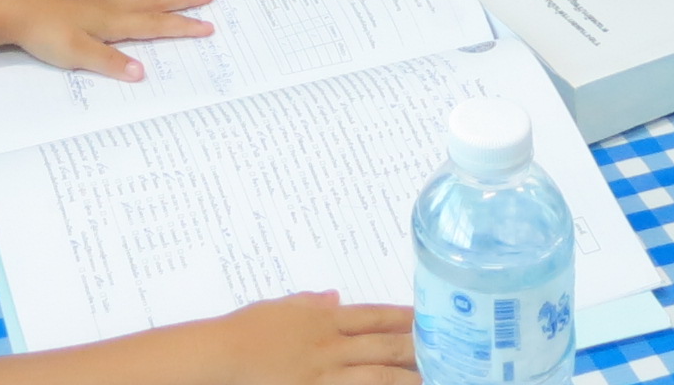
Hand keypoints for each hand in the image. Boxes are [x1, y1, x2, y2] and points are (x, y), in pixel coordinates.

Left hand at [0, 0, 213, 81]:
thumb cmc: (47, 36)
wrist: (13, 11)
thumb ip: (111, 63)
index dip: (182, 27)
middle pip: (151, 0)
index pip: (155, 25)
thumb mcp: (79, 56)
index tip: (208, 26)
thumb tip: (142, 73)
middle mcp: (108, 3)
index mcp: (114, 21)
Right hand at [140, 295, 416, 384]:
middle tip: (454, 348)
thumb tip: (333, 296)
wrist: (219, 356)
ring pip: (379, 374)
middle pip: (385, 344)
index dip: (406, 317)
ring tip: (440, 377)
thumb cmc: (244, 332)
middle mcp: (331, 343)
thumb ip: (309, 303)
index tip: (433, 318)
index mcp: (324, 318)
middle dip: (420, 347)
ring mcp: (325, 372)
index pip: (375, 316)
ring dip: (410, 376)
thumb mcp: (279, 308)